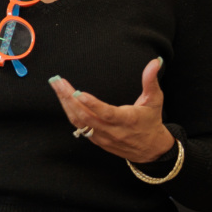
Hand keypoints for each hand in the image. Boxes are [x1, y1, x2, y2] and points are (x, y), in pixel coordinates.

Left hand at [49, 58, 176, 164]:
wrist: (150, 149)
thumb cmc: (151, 121)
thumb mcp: (155, 100)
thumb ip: (151, 81)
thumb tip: (155, 61)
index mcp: (127, 120)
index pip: (107, 114)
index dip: (92, 104)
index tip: (79, 93)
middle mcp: (112, 131)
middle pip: (86, 116)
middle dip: (69, 98)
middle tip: (57, 81)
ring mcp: (102, 137)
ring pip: (79, 122)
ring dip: (66, 104)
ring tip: (56, 86)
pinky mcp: (96, 140)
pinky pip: (79, 126)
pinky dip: (70, 112)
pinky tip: (63, 99)